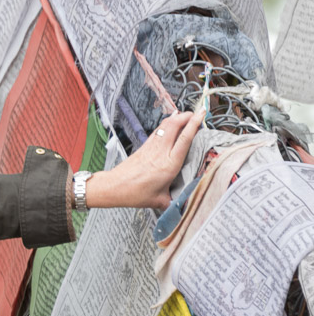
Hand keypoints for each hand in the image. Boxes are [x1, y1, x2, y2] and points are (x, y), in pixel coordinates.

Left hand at [86, 107, 204, 210]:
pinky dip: (166, 124)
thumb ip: (174, 201)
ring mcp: (152, 147)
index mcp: (169, 164)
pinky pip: (158, 131)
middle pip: (175, 125)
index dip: (195, 124)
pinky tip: (170, 122)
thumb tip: (183, 203)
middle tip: (197, 113)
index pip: (185, 138)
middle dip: (187, 115)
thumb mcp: (160, 200)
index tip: (202, 115)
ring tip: (186, 115)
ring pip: (166, 125)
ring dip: (177, 117)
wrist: (114, 187)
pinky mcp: (144, 146)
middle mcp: (161, 152)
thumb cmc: (134, 193)